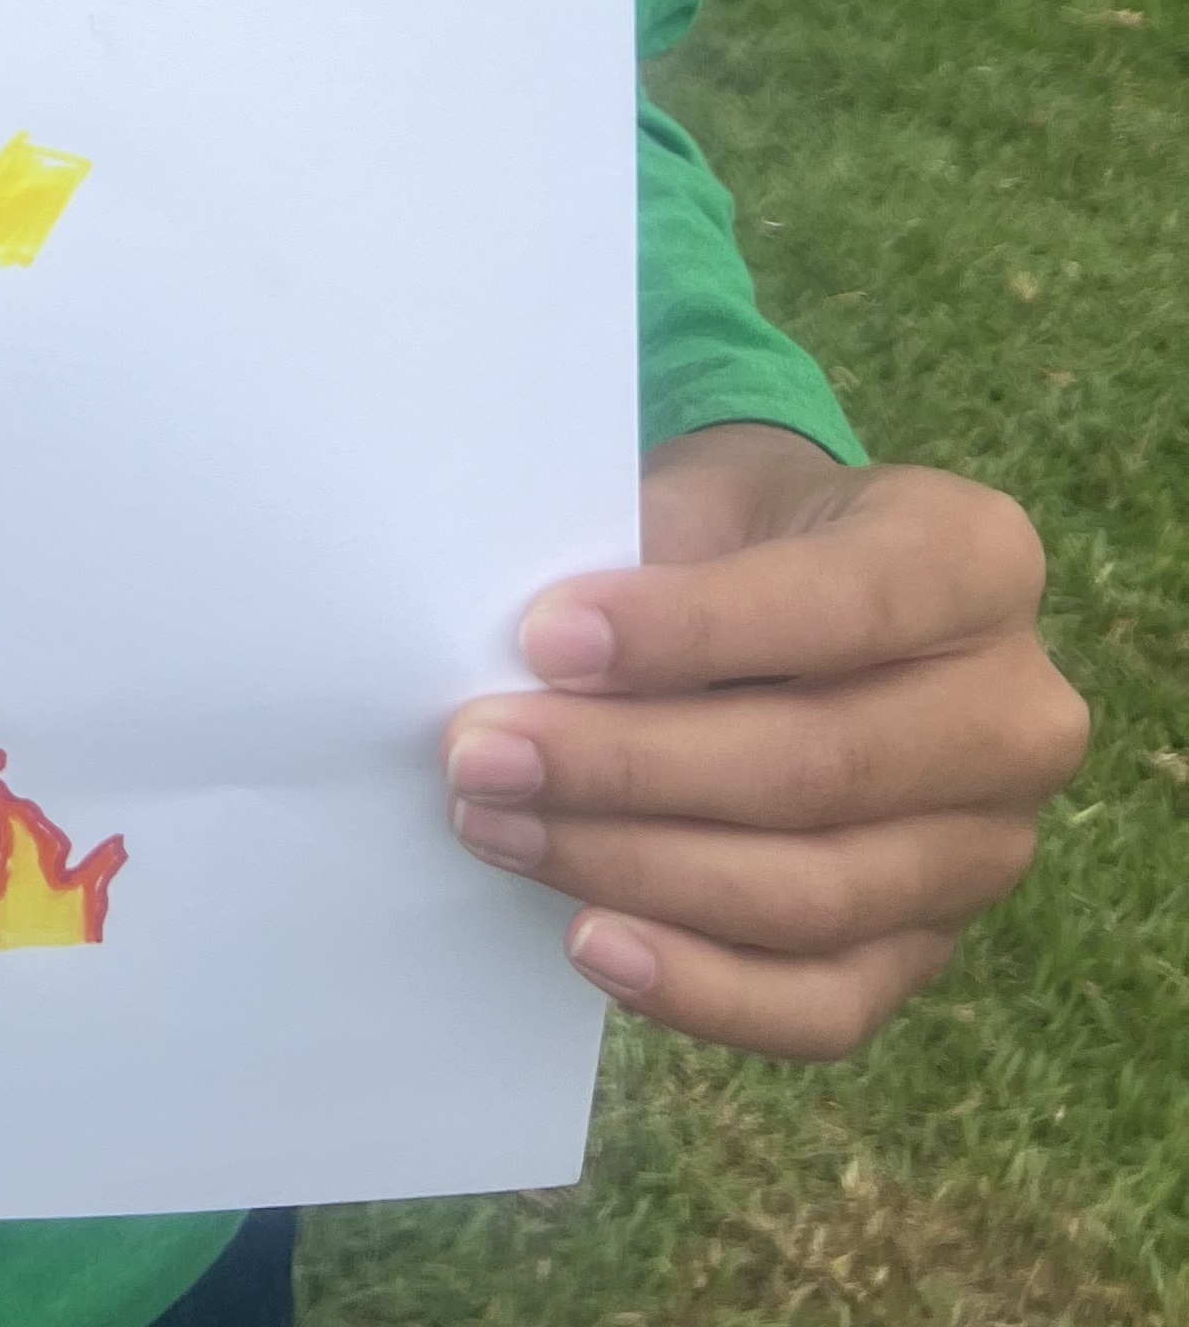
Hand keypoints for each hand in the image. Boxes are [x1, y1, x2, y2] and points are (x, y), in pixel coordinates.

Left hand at [446, 421, 1088, 1056]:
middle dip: (629, 766)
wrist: (784, 584)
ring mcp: (987, 846)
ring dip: (635, 869)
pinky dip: (704, 990)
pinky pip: (826, 1004)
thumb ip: (644, 564)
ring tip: (499, 825)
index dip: (687, 631)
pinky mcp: (931, 948)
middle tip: (482, 751)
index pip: (841, 606)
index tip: (542, 638)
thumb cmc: (732, 531)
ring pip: (813, 895)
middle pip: (820, 768)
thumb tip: (516, 665)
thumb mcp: (704, 497)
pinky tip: (594, 944)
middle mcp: (1018, 714)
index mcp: (976, 561)